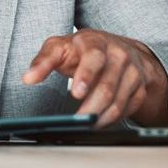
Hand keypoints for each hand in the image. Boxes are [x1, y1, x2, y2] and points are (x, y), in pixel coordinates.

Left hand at [21, 29, 167, 127]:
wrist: (117, 48)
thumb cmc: (82, 49)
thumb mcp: (60, 47)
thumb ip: (43, 61)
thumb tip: (28, 78)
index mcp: (96, 42)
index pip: (93, 57)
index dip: (86, 75)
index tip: (76, 93)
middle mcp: (118, 55)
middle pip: (106, 87)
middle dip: (90, 108)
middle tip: (75, 121)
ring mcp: (132, 72)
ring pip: (117, 102)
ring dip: (99, 118)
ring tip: (83, 125)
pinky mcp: (139, 88)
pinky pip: (126, 110)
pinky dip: (110, 120)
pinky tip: (98, 122)